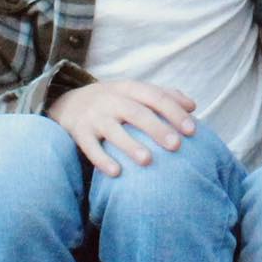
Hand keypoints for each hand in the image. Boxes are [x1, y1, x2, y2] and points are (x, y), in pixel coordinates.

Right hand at [48, 79, 197, 176]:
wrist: (68, 102)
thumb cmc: (114, 100)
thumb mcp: (135, 91)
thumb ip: (164, 95)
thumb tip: (192, 106)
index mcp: (129, 88)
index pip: (155, 96)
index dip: (174, 112)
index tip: (192, 130)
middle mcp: (112, 100)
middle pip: (137, 113)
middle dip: (157, 128)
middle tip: (176, 146)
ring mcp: (95, 116)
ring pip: (113, 130)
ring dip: (130, 145)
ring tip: (148, 160)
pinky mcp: (79, 132)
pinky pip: (90, 147)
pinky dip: (102, 159)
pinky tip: (116, 173)